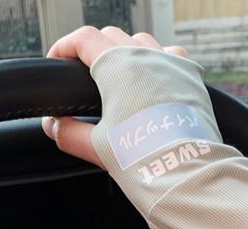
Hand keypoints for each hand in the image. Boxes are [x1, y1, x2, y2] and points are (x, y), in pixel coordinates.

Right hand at [41, 26, 185, 168]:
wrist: (187, 173)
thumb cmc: (144, 160)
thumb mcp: (98, 147)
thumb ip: (69, 133)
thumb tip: (55, 127)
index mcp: (117, 66)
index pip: (82, 40)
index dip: (63, 47)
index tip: (56, 60)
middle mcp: (145, 56)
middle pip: (111, 37)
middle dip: (93, 50)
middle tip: (84, 72)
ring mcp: (171, 64)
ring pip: (142, 42)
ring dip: (126, 52)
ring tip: (119, 76)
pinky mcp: (192, 79)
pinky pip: (172, 56)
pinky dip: (158, 62)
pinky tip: (155, 81)